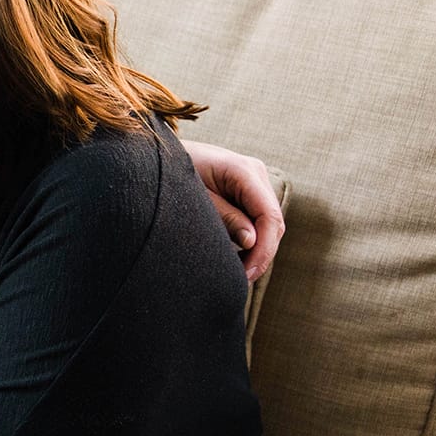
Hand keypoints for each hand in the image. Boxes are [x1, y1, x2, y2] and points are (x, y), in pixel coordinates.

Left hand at [184, 140, 283, 281]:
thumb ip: (225, 219)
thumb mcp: (196, 200)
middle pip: (273, 221)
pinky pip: (259, 218)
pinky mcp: (249, 189)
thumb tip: (252, 242)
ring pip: (270, 222)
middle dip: (262, 253)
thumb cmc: (173, 176)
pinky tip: (238, 256)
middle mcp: (256, 172)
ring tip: (238, 270)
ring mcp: (255, 180)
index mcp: (243, 171)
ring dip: (259, 248)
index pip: (269, 216)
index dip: (264, 248)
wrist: (161, 157)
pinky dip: (253, 238)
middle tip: (241, 278)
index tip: (247, 272)